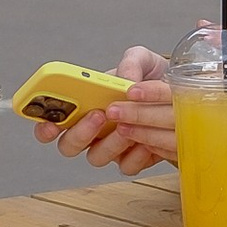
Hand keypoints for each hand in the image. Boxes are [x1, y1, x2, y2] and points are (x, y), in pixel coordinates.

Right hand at [37, 47, 177, 172]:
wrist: (183, 96)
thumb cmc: (154, 78)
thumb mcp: (144, 60)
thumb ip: (131, 62)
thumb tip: (124, 79)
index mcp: (82, 106)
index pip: (50, 121)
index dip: (43, 125)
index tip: (48, 121)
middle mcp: (91, 130)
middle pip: (67, 145)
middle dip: (79, 133)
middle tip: (98, 115)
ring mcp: (110, 147)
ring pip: (96, 157)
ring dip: (109, 144)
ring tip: (128, 128)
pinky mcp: (133, 160)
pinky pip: (126, 166)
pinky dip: (135, 155)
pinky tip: (147, 141)